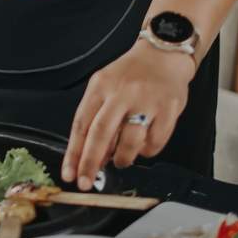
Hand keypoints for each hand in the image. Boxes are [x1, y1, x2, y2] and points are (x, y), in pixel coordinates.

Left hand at [62, 41, 195, 189]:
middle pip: (101, 134)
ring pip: (129, 143)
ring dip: (122, 159)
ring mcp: (146, 101)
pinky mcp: (168, 109)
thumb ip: (96, 117)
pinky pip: (154, 143)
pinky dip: (147, 151)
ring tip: (121, 159)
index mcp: (101, 86)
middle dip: (90, 163)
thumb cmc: (131, 74)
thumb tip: (92, 156)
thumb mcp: (105, 86)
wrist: (163, 55)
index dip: (74, 152)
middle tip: (86, 182)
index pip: (82, 124)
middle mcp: (122, 92)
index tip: (68, 173)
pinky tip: (143, 143)